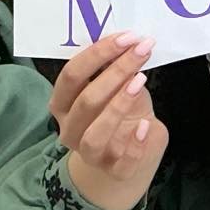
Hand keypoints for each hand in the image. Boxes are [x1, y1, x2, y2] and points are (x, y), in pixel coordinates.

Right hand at [49, 33, 167, 209]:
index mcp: (62, 104)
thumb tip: (126, 40)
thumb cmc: (120, 112)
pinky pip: (121, 161)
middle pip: (86, 100)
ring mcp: (89, 154)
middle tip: (141, 51)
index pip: (71, 75)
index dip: (98, 54)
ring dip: (118, 106)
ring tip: (141, 82)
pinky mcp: (114, 171)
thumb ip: (113, 69)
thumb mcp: (115, 87)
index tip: (127, 37)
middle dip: (116, 72)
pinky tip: (146, 125)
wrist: (131, 152)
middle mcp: (69, 129)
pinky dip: (134, 143)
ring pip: (95, 134)